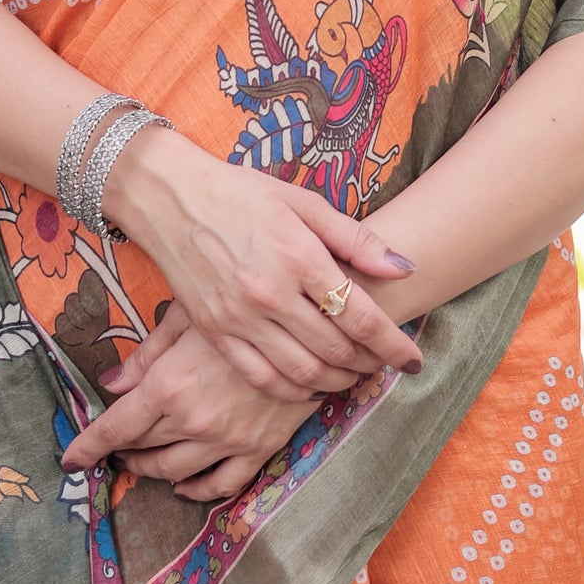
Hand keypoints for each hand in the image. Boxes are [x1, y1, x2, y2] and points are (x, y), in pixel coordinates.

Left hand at [62, 304, 352, 501]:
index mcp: (170, 384)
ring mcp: (228, 440)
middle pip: (142, 448)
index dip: (88, 446)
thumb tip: (110, 385)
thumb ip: (148, 354)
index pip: (116, 427)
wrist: (313, 319)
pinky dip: (197, 490)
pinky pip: (221, 484)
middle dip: (119, 451)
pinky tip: (184, 485)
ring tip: (138, 462)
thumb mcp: (189, 315)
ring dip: (150, 470)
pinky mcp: (259, 448)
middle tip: (109, 447)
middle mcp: (195, 420)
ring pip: (175, 471)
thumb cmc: (243, 304)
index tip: (69, 458)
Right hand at [105, 126, 421, 400]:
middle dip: (369, 364)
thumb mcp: (302, 201)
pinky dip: (292, 391)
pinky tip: (308, 383)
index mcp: (299, 255)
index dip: (393, 344)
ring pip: (302, 373)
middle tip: (383, 364)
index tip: (413, 359)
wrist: (170, 197)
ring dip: (336, 382)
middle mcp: (271, 292)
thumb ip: (355, 238)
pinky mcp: (215, 332)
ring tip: (352, 375)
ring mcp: (240, 317)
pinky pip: (261, 378)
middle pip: (336, 350)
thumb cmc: (241, 192)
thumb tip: (404, 267)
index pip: (361, 316)